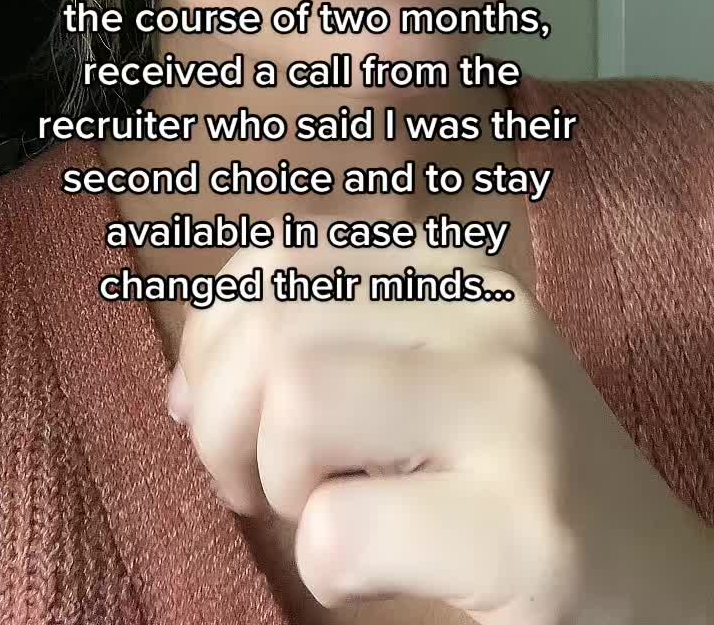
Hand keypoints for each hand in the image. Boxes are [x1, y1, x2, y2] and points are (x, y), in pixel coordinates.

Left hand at [169, 222, 712, 623]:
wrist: (648, 578)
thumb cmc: (500, 479)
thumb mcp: (421, 378)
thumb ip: (320, 346)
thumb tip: (186, 384)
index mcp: (454, 275)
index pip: (279, 256)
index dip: (212, 337)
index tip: (211, 410)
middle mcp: (489, 321)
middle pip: (275, 325)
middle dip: (222, 422)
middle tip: (258, 487)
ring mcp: (514, 416)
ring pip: (298, 403)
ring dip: (277, 487)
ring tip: (323, 518)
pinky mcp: (526, 529)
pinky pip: (340, 531)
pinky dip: (322, 571)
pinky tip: (374, 574)